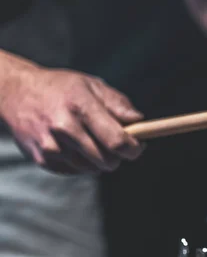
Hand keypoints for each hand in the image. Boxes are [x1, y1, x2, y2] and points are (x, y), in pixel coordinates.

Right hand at [0, 63, 144, 173]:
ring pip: (93, 169)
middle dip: (118, 155)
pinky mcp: (42, 159)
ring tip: (90, 139)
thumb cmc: (62, 88)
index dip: (133, 149)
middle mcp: (64, 127)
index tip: (138, 146)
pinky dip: (81, 163)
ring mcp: (51, 146)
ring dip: (98, 159)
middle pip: (107, 160)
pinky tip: (74, 145)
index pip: (117, 141)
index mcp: (81, 106)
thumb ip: (119, 104)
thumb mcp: (92, 85)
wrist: (17, 92)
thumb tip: (140, 122)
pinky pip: (76, 171)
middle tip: (115, 143)